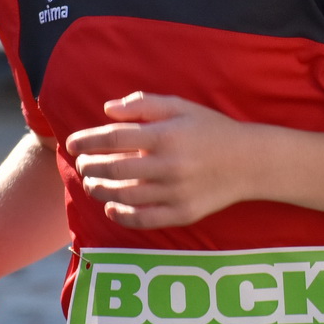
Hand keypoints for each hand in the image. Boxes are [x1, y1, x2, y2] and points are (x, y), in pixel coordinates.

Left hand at [66, 93, 253, 228]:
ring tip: (91, 183)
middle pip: (114, 169)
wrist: (250, 161)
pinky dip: (122, 215)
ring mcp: (177, 192)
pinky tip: (111, 206)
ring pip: (124, 196)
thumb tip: (107, 109)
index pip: (114, 138)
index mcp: (167, 135)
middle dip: (89, 167)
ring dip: (99, 190)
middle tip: (82, 164)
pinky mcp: (183, 213)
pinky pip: (144, 219)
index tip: (73, 143)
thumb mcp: (181, 107)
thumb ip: (143, 104)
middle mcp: (170, 165)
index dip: (87, 140)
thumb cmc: (211, 129)